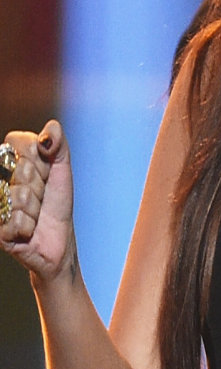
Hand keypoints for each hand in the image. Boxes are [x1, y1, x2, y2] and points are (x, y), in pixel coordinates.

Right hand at [0, 121, 74, 284]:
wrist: (58, 242)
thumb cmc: (57, 206)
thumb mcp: (61, 172)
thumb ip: (58, 146)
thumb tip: (52, 126)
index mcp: (11, 163)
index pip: (17, 141)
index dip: (37, 156)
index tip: (46, 172)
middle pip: (22, 168)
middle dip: (40, 184)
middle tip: (42, 197)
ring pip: (20, 195)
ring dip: (36, 208)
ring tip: (36, 216)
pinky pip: (16, 219)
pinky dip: (29, 226)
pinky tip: (28, 230)